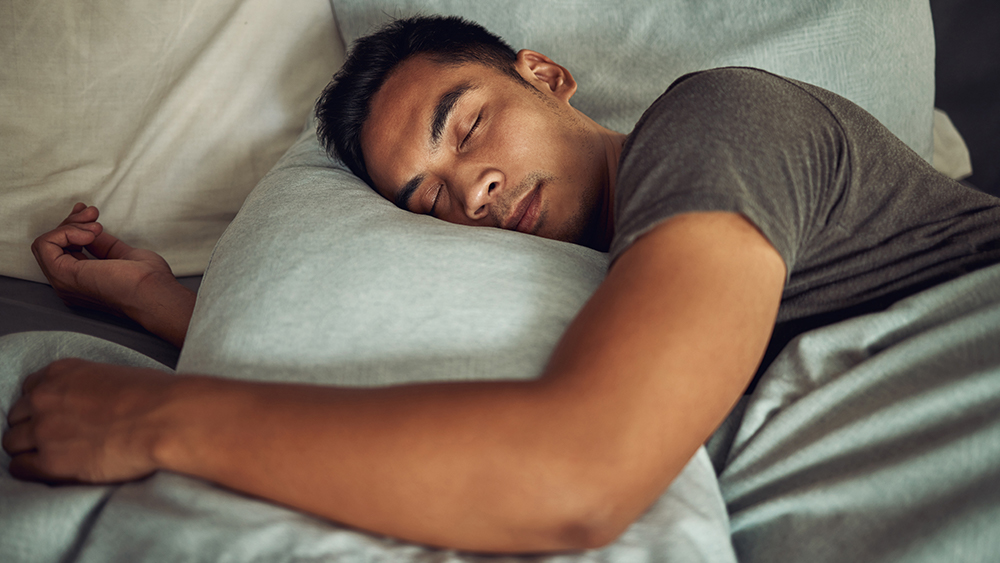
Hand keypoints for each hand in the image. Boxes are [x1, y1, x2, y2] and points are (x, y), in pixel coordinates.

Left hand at [3, 358, 173, 482]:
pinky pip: (19, 468)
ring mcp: (44, 431)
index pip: (30, 389)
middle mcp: (45, 398)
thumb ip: (93, 386)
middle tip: (55, 437)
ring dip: (29, 449)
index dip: (42, 405)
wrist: (166, 419)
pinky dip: (30, 470)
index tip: (53, 414)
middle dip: (32, 426)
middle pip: (17, 416)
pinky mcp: (51, 462)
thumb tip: (95, 403)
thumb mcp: (118, 375)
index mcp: (62, 372)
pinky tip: (48, 470)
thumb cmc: (156, 396)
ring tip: (53, 456)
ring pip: (12, 442)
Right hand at [31, 203, 195, 347]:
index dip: (74, 228)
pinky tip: (88, 234)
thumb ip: (103, 245)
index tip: (92, 215)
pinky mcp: (63, 276)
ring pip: (47, 243)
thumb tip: (91, 231)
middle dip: (72, 222)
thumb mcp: (122, 255)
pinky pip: (45, 245)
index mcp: (83, 282)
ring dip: (70, 226)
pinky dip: (65, 232)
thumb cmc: (148, 280)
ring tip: (96, 225)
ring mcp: (64, 282)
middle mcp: (69, 285)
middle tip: (93, 214)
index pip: (65, 250)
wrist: (153, 292)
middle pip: (54, 245)